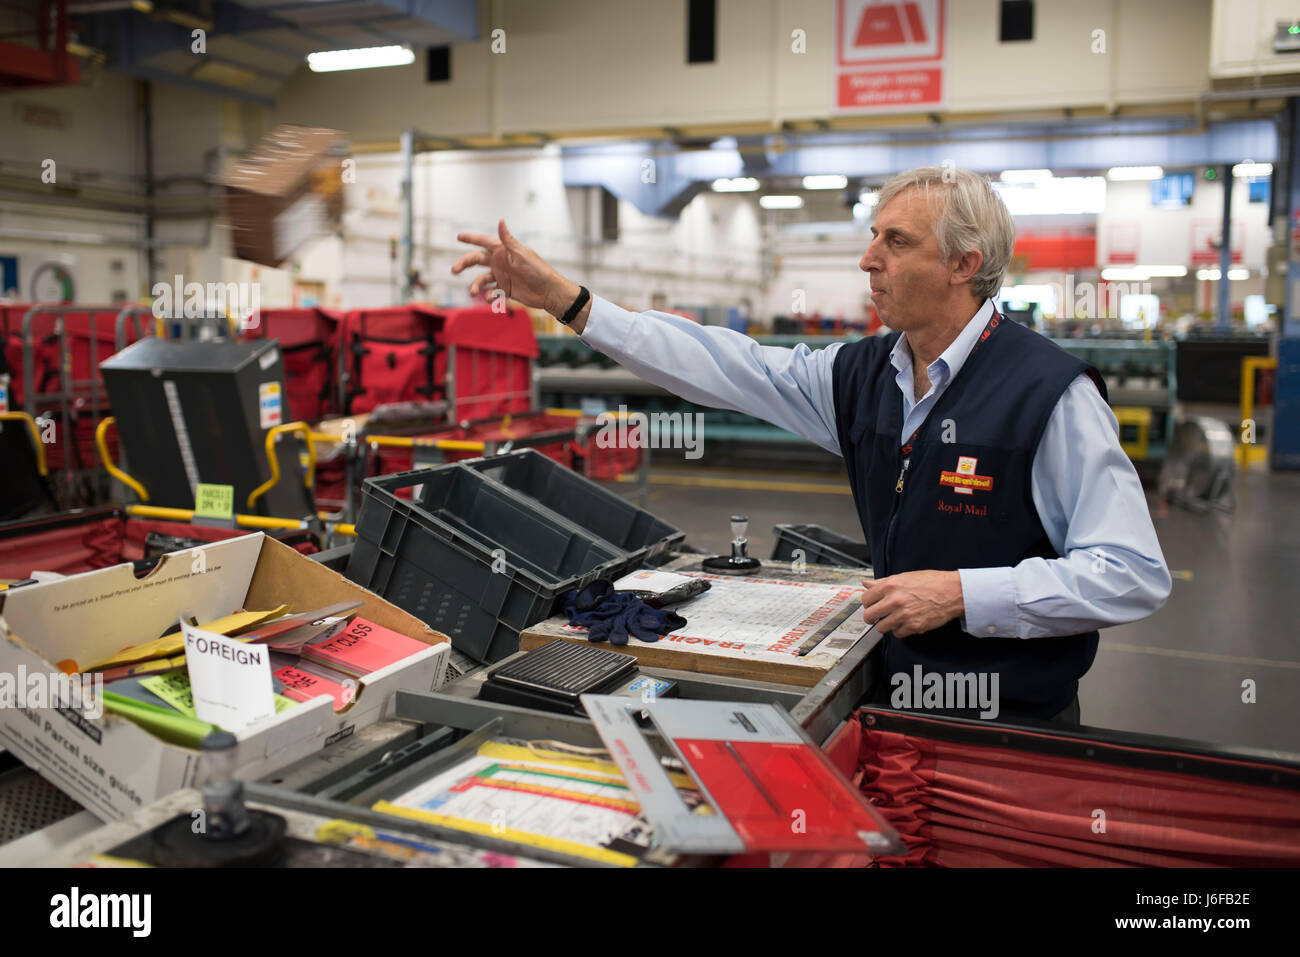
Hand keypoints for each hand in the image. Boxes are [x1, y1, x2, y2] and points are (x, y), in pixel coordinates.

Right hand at [452, 220, 589, 329]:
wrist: (548, 292)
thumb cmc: (537, 270)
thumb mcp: (521, 254)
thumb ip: (508, 240)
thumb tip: (500, 221)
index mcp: (503, 251)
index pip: (484, 242)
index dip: (471, 239)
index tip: (458, 236)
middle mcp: (500, 263)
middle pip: (476, 260)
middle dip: (464, 263)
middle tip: (454, 269)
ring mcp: (502, 277)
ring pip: (482, 279)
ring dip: (475, 285)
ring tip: (473, 292)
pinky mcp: (505, 290)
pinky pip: (491, 293)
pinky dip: (489, 297)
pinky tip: (491, 299)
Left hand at [860, 570, 963, 637]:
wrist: (952, 592)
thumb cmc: (932, 582)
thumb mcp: (905, 577)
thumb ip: (882, 582)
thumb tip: (866, 583)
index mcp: (890, 586)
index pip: (865, 599)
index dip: (868, 603)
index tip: (872, 605)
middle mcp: (894, 600)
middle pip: (869, 616)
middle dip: (872, 617)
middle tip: (878, 615)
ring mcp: (903, 615)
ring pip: (881, 628)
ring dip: (886, 625)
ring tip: (894, 618)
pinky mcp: (914, 626)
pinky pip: (897, 634)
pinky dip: (900, 630)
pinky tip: (906, 622)